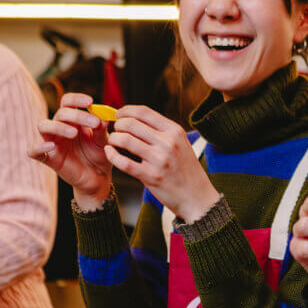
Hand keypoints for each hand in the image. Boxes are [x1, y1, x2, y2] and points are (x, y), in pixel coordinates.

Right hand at [29, 93, 111, 207]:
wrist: (98, 177)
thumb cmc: (100, 154)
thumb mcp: (103, 141)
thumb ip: (101, 129)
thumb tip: (102, 117)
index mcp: (74, 120)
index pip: (68, 102)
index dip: (76, 99)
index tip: (90, 102)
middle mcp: (60, 127)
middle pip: (60, 113)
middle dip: (77, 115)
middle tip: (94, 122)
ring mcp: (52, 141)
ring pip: (43, 125)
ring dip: (58, 126)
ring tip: (74, 133)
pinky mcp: (48, 158)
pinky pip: (33, 151)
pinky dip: (38, 147)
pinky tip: (51, 146)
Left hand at [103, 105, 219, 221]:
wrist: (197, 197)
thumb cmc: (186, 170)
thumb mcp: (181, 144)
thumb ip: (162, 132)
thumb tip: (136, 118)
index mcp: (175, 131)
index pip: (144, 112)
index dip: (127, 111)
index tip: (119, 115)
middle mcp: (168, 143)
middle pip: (132, 124)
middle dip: (118, 125)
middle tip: (116, 130)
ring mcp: (160, 160)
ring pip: (125, 140)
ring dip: (114, 139)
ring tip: (113, 142)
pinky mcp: (151, 176)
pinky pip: (124, 162)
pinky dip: (112, 155)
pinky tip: (110, 153)